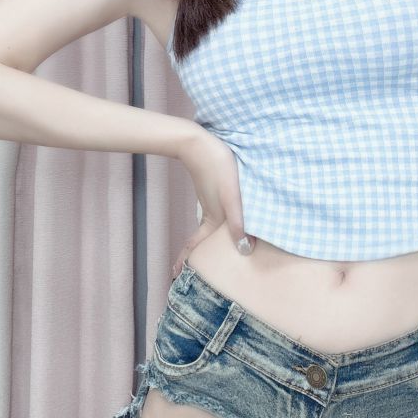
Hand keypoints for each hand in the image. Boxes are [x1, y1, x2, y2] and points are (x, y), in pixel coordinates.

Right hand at [172, 130, 253, 275]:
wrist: (199, 144)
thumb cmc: (217, 169)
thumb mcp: (231, 198)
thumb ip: (238, 223)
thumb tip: (244, 251)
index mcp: (213, 219)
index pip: (195, 246)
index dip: (184, 260)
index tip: (174, 274)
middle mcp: (211, 212)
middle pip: (202, 239)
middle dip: (196, 254)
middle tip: (186, 269)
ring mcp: (211, 201)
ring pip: (210, 227)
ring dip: (207, 239)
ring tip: (209, 250)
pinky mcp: (214, 189)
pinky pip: (215, 213)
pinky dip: (216, 224)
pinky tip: (224, 220)